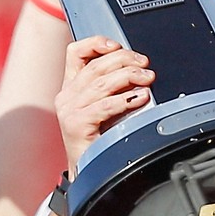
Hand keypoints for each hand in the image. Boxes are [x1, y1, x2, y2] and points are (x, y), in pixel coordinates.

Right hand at [54, 36, 153, 170]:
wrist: (88, 171)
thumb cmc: (99, 141)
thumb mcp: (105, 107)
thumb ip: (113, 87)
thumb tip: (138, 70)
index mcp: (71, 87)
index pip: (75, 53)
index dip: (95, 43)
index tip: (117, 45)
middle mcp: (67, 96)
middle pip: (95, 65)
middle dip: (124, 60)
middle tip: (145, 64)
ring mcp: (69, 110)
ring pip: (101, 83)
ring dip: (129, 77)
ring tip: (148, 78)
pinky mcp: (76, 124)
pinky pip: (104, 106)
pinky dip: (124, 100)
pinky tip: (140, 98)